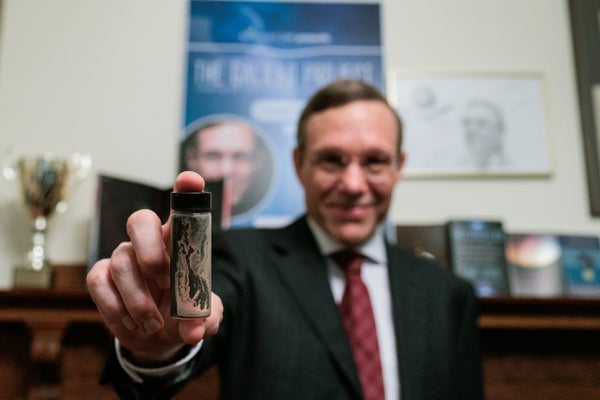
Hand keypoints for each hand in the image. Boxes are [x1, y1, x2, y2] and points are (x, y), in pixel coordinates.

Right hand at [87, 171, 222, 364]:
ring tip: (155, 324)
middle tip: (165, 282)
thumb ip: (204, 320)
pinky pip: (99, 282)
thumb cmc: (182, 315)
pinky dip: (116, 308)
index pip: (181, 207)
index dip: (185, 190)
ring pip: (122, 262)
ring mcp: (123, 256)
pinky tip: (132, 324)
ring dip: (139, 299)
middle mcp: (148, 242)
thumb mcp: (202, 319)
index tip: (191, 180)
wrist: (158, 338)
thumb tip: (195, 330)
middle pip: (140, 221)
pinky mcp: (101, 276)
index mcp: (178, 241)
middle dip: (151, 251)